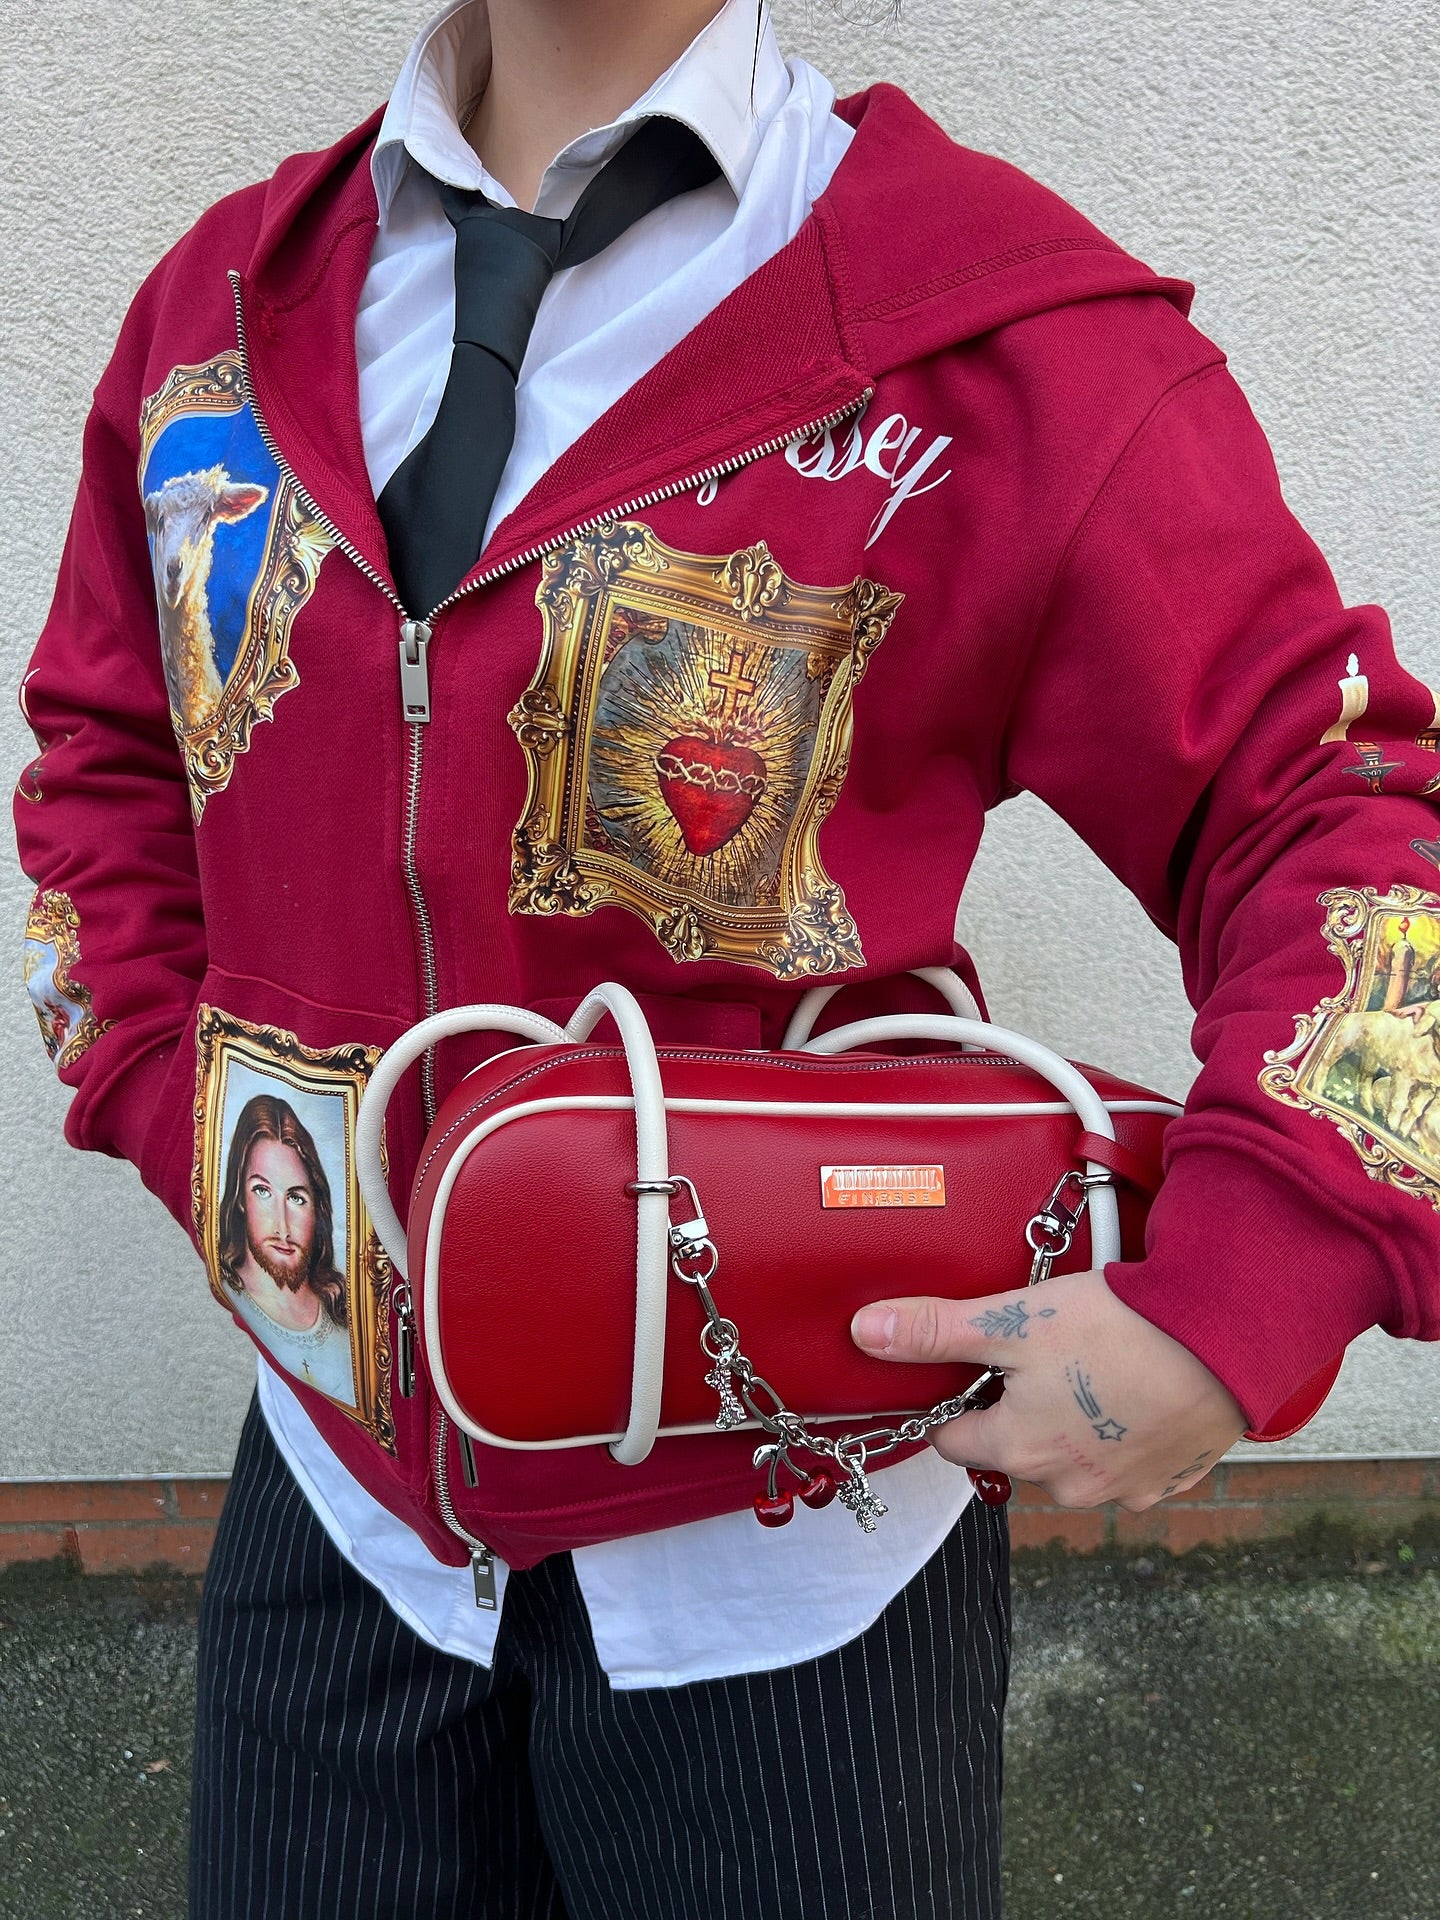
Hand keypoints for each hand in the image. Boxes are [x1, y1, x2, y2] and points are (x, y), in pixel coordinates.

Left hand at [851, 1270, 1246, 1509]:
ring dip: (1073, 1422)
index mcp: (1019, 1450)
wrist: (1225, 1340)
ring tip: (1097, 1366)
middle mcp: (1066, 1485)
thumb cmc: (1116, 1329)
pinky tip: (1137, 1389)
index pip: (954, 1439)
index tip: (981, 1363)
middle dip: (1019, 1407)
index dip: (959, 1397)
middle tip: (1049, 1353)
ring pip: (1071, 1458)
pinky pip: (1127, 1462)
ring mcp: (1122, 1490)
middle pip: (1014, 1447)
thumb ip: (934, 1331)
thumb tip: (864, 1332)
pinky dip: (1124, 1432)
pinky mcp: (1170, 1480)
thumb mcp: (1011, 1319)